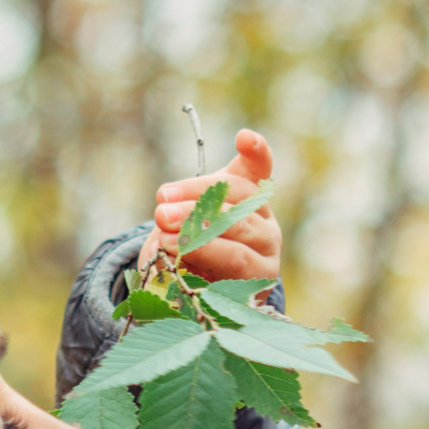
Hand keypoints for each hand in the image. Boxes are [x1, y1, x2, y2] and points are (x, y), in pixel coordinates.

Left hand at [151, 127, 281, 284]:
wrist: (205, 291)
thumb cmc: (193, 244)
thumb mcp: (187, 218)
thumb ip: (182, 206)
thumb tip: (167, 212)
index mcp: (250, 195)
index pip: (258, 167)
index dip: (256, 150)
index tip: (244, 137)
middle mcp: (266, 222)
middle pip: (238, 203)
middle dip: (196, 206)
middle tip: (161, 212)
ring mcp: (267, 253)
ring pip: (238, 239)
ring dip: (198, 238)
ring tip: (165, 239)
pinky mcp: (259, 283)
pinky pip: (233, 272)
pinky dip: (206, 266)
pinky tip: (181, 264)